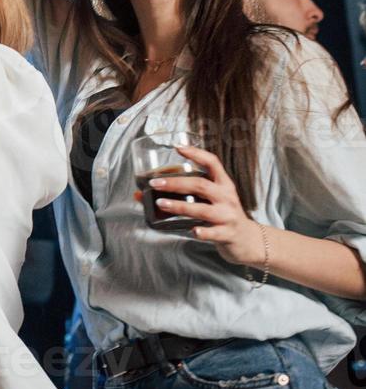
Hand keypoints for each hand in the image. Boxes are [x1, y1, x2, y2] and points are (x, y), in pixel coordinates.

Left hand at [147, 145, 267, 266]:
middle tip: (155, 183)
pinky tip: (192, 231)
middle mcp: (227, 198)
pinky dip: (203, 232)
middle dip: (176, 183)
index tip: (178, 147)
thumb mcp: (208, 200)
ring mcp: (228, 216)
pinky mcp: (227, 234)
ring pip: (203, 210)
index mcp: (223, 184)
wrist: (248, 240)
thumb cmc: (222, 215)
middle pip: (201, 185)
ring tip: (161, 203)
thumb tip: (140, 194)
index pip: (213, 163)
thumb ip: (182, 194)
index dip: (196, 153)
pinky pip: (214, 233)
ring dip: (180, 206)